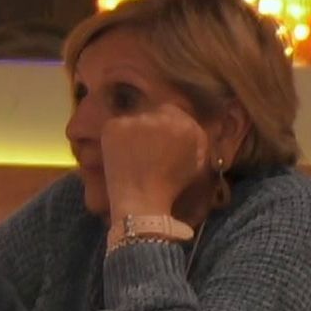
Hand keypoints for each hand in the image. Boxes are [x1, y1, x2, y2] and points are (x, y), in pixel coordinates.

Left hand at [101, 104, 209, 229]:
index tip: (159, 139)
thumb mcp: (196, 162)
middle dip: (151, 126)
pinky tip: (120, 152)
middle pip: (154, 113)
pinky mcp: (114, 126)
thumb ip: (196, 139)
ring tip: (132, 151)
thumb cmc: (171, 186)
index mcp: (185, 125)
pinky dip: (117, 136)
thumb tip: (188, 125)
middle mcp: (161, 116)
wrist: (142, 199)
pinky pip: (117, 125)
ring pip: (135, 118)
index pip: (173, 111)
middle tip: (145, 146)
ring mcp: (135, 119)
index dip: (165, 126)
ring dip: (134, 131)